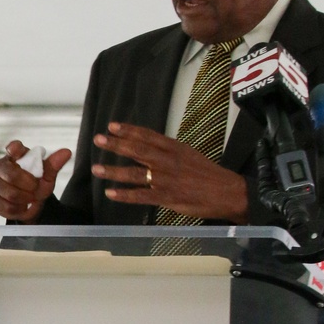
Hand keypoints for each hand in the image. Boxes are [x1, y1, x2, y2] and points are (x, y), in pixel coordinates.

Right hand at [0, 140, 70, 221]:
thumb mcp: (47, 176)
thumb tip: (66, 152)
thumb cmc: (36, 185)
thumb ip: (54, 165)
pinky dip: (19, 210)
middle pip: (11, 175)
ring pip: (10, 194)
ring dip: (25, 200)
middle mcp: (0, 166)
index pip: (13, 148)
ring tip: (31, 199)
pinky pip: (6, 207)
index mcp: (14, 155)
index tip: (17, 150)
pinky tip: (23, 207)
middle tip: (36, 190)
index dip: (15, 149)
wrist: (30, 204)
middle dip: (29, 186)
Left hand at [92, 123, 249, 222]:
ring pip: (135, 173)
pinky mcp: (166, 197)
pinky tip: (111, 193)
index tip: (112, 126)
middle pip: (137, 150)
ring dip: (114, 170)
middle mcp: (167, 161)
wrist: (226, 192)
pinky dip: (125, 194)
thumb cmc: (208, 174)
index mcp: (174, 148)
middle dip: (116, 144)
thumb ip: (169, 151)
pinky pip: (141, 196)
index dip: (129, 130)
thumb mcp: (189, 154)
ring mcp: (166, 179)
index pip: (147, 135)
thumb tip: (150, 148)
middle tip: (98, 139)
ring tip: (97, 168)